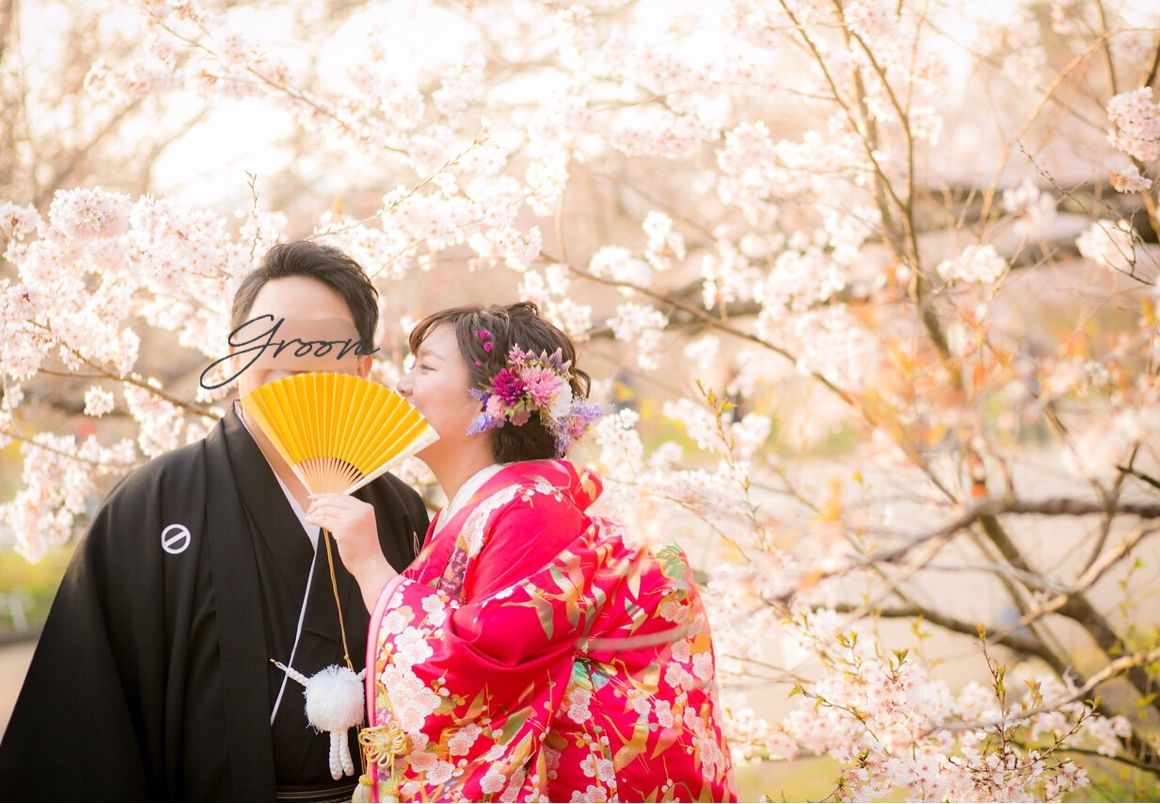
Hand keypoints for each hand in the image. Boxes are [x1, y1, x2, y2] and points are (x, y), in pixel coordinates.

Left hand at [306, 493, 396, 609]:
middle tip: (309, 509)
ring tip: (309, 516)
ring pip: (327, 509)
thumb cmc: (364, 548)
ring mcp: (352, 519)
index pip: (342, 496)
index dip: (325, 496)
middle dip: (318, 503)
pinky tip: (310, 520)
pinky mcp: (343, 529)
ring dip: (315, 512)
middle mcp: (360, 511)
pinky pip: (323, 520)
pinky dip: (314, 519)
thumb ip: (349, 514)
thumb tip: (327, 506)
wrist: (370, 564)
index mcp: (366, 508)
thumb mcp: (361, 525)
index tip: (314, 498)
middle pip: (333, 500)